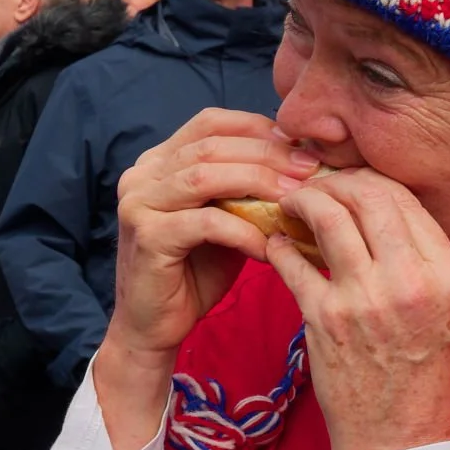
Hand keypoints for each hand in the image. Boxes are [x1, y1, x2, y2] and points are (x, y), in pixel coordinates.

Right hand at [91, 111, 320, 449]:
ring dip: (259, 184)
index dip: (260, 129)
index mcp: (159, 160)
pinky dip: (244, 231)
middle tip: (311, 172)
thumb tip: (304, 163)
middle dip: (268, 155)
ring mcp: (138, 202)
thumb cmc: (195, 271)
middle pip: (212, 144)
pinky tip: (269, 246)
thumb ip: (246, 188)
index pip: (212, 122)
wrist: (154, 326)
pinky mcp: (147, 235)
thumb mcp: (225, 218)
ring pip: (207, 175)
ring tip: (296, 201)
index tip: (303, 149)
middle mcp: (142, 173)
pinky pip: (206, 221)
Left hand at [265, 168, 449, 449]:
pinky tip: (275, 245)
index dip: (369, 181)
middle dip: (333, 182)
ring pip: (328, 217)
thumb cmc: (421, 378)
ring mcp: (366, 299)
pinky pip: (293, 263)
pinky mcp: (325, 320)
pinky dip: (279, 246)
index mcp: (448, 277)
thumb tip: (384, 214)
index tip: (347, 185)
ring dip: (302, 202)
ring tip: (290, 205)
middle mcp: (412, 282)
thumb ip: (421, 262)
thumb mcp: (447, 313)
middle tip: (312, 187)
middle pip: (368, 196)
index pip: (406, 200)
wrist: (395, 440)